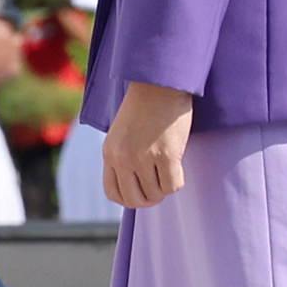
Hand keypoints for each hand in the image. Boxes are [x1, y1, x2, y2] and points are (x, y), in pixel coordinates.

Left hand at [105, 79, 194, 209]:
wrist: (159, 86)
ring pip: (156, 194)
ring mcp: (143, 157)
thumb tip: (135, 186)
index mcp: (109, 154)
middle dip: (150, 199)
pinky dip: (177, 182)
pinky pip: (173, 185)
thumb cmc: (144, 109)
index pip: (113, 193)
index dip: (130, 199)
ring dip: (164, 188)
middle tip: (159, 187)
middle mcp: (122, 158)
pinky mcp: (166, 155)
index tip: (142, 192)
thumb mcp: (121, 135)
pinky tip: (177, 167)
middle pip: (134, 199)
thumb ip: (123, 158)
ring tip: (168, 171)